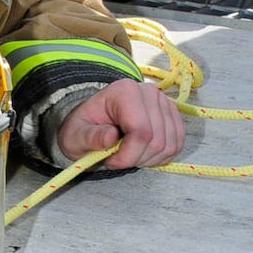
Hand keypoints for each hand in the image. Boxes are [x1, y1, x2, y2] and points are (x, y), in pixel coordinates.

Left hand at [56, 79, 184, 170]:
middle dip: (136, 159)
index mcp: (124, 92)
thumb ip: (90, 137)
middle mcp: (149, 92)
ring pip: (169, 144)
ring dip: (149, 159)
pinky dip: (161, 156)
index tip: (110, 161)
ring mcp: (164, 102)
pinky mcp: (172, 114)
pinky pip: (177, 143)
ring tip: (129, 155)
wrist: (93, 120)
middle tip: (118, 158)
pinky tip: (142, 154)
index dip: (128, 155)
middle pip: (156, 140)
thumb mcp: (76, 135)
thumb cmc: (84, 128)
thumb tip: (110, 137)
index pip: (140, 132)